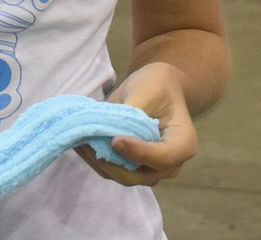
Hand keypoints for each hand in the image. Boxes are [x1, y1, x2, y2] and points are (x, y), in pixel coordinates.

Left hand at [75, 62, 197, 186]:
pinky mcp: (134, 168)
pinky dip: (95, 159)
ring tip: (78, 139)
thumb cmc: (155, 85)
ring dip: (98, 161)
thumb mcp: (146, 90)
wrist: (156, 88)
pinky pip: (113, 170)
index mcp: (183, 144)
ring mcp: (151, 169)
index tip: (115, 140)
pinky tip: (79, 142)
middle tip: (87, 141)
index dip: (138, 152)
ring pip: (123, 176)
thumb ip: (132, 113)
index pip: (162, 157)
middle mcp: (170, 164)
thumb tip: (110, 132)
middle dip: (111, 161)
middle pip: (140, 174)